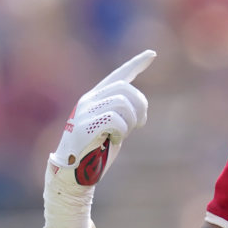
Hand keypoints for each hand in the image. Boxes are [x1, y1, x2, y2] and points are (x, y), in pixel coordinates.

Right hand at [48, 49, 154, 185]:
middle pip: (125, 88)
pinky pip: (114, 119)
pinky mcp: (82, 126)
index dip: (136, 64)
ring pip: (121, 102)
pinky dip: (122, 131)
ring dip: (131, 120)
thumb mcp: (113, 129)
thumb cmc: (96, 152)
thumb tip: (139, 107)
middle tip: (140, 124)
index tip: (152, 54)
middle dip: (141, 106)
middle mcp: (89, 100)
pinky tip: (114, 140)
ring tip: (124, 134)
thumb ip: (122, 114)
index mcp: (96, 98)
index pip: (119, 76)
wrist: (75, 173)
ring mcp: (84, 112)